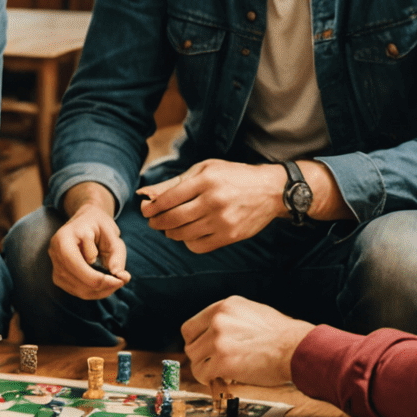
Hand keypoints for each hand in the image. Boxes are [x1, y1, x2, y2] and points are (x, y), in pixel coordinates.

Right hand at [49, 182, 129, 299]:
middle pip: (77, 281)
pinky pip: (76, 291)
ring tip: (115, 282)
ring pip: (77, 289)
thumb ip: (117, 255)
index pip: (76, 265)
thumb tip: (119, 277)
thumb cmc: (99, 225)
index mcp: (64, 238)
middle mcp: (54, 252)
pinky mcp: (58, 275)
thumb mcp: (112, 234)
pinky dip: (93, 292)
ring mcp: (54, 265)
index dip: (99, 277)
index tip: (120, 277)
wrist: (86, 221)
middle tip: (121, 282)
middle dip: (102, 286)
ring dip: (99, 291)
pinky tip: (104, 284)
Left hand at [138, 161, 282, 251]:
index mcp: (206, 180)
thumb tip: (146, 194)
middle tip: (153, 221)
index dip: (152, 207)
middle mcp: (214, 201)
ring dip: (170, 233)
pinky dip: (187, 242)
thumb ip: (175, 182)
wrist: (270, 190)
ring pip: (184, 234)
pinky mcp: (230, 236)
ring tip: (169, 227)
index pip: (169, 198)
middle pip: (173, 218)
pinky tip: (188, 234)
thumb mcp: (205, 169)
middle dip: (157, 222)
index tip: (145, 210)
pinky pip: (198, 246)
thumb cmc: (233, 176)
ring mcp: (223, 221)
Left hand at [181, 296, 313, 387]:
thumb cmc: (283, 335)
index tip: (203, 351)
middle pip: (190, 344)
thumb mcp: (254, 313)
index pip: (191, 326)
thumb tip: (219, 331)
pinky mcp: (222, 361)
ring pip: (195, 361)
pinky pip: (203, 375)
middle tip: (211, 365)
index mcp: (225, 306)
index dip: (196, 342)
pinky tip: (222, 381)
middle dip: (200, 358)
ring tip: (221, 374)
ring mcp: (218, 340)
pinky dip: (210, 381)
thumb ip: (232, 319)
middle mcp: (218, 320)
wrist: (296, 348)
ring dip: (206, 371)